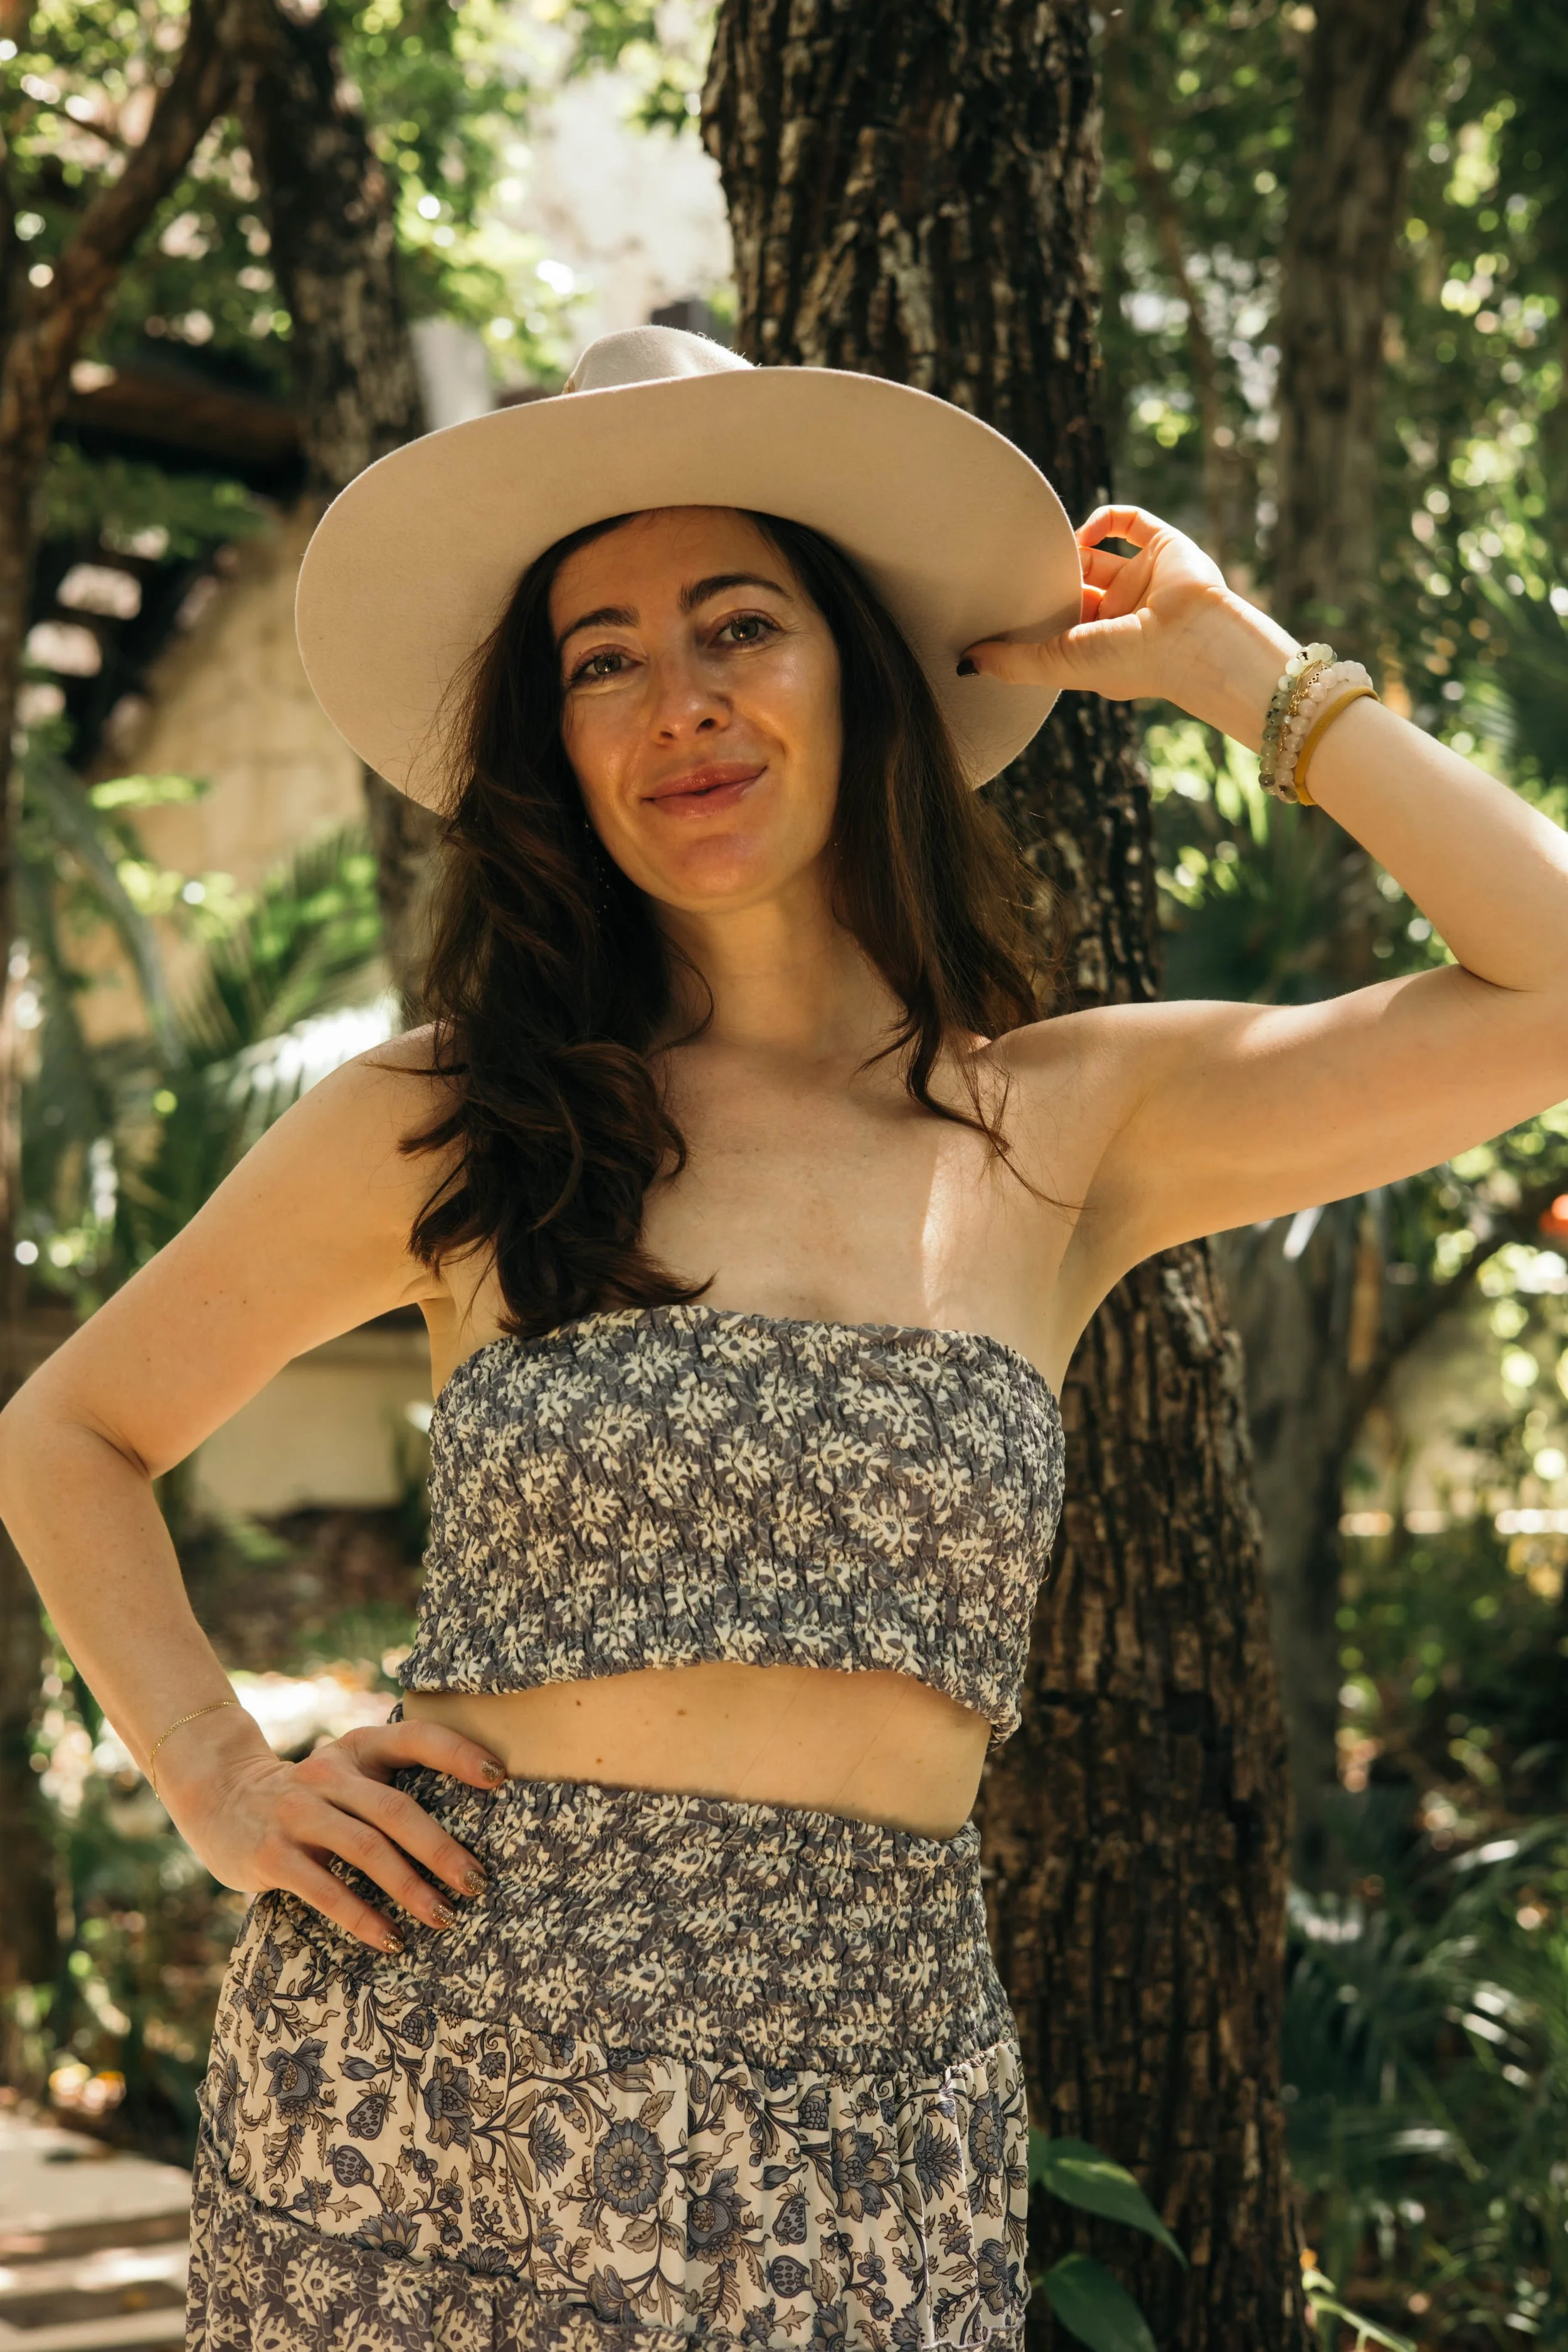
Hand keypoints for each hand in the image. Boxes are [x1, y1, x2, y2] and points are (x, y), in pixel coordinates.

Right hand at [160, 1714, 506, 1951]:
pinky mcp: (272, 1854)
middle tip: (476, 1882)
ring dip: (410, 1888)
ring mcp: (297, 1813)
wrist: (221, 1798)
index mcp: (358, 1747)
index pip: (416, 1737)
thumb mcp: (348, 1774)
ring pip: (366, 1849)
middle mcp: (329, 1774)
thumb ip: (392, 1787)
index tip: (499, 1779)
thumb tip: (475, 1827)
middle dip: (441, 1849)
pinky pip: (325, 1889)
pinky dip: (362, 1917)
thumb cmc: (312, 1796)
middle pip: (396, 1809)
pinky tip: (391, 1940)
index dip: (458, 1753)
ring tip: (444, 1918)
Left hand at [960, 503, 1295, 745]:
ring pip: (1097, 554)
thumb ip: (1013, 663)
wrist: (1193, 638)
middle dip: (1049, 577)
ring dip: (1070, 548)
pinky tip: (1085, 530)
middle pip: (1074, 585)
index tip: (1002, 603)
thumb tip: (965, 663)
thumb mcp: (1058, 664)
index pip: (1059, 623)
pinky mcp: (1164, 546)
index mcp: (1100, 645)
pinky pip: (1130, 522)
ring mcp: (1143, 578)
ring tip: (1047, 548)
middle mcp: (1122, 613)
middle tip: (1017, 568)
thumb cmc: (1130, 662)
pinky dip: (1105, 519)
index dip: (1034, 611)